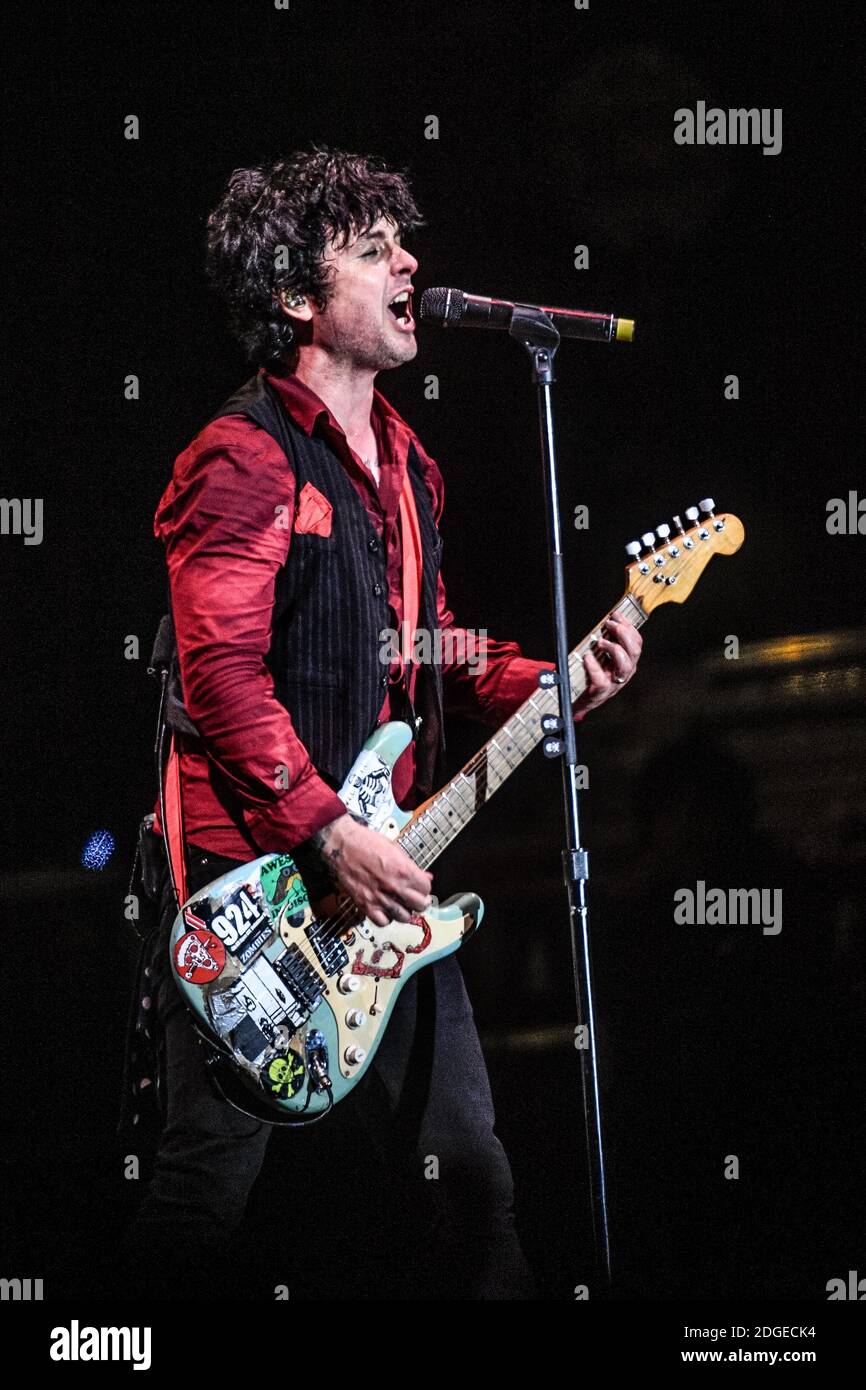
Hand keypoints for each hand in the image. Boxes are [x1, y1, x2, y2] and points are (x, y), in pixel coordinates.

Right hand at [312, 813, 433, 926]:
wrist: (342, 845)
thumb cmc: (366, 842)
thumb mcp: (395, 849)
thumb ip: (411, 866)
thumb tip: (425, 876)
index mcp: (403, 871)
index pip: (426, 889)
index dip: (425, 888)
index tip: (421, 887)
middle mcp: (394, 887)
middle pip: (420, 906)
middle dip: (420, 901)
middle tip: (415, 897)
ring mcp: (380, 898)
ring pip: (404, 917)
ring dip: (405, 911)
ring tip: (401, 904)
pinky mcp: (365, 905)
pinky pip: (383, 922)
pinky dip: (386, 918)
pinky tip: (386, 909)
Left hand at [574, 614, 642, 715]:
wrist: (579, 700)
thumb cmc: (590, 675)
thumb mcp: (601, 656)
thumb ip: (606, 642)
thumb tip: (608, 621)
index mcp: (627, 662)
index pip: (636, 642)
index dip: (628, 627)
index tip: (616, 615)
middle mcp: (624, 673)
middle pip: (634, 652)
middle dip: (623, 634)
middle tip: (609, 624)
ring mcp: (614, 684)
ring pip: (625, 666)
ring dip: (614, 649)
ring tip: (600, 642)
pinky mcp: (601, 692)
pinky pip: (601, 680)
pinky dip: (594, 667)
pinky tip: (587, 657)